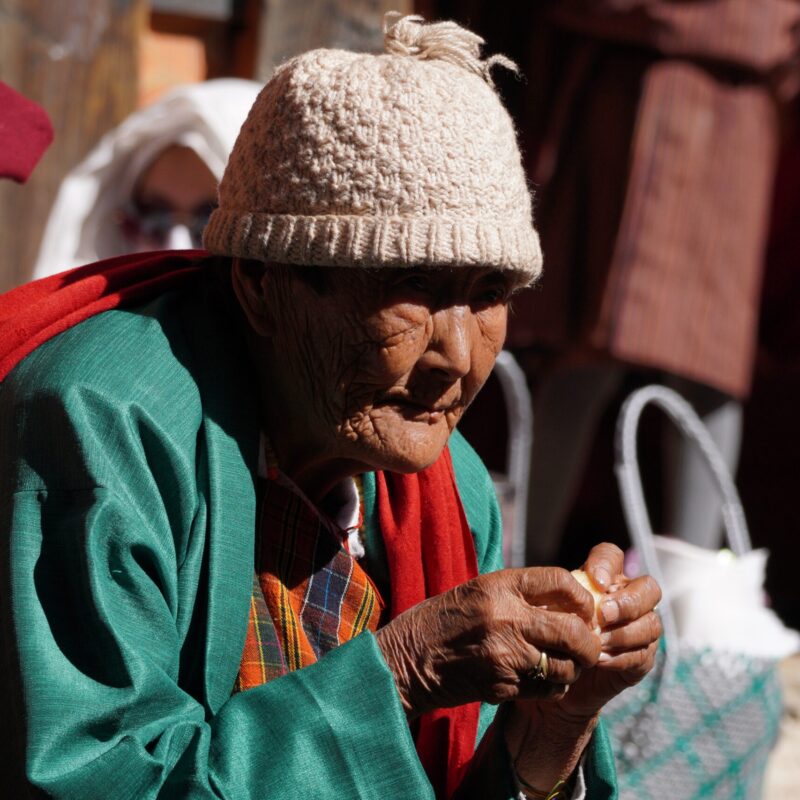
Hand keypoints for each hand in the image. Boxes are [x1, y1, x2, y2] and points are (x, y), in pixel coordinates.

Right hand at [375, 567, 601, 717]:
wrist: (406, 659)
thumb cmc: (441, 621)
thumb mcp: (477, 592)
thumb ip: (517, 594)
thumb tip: (565, 600)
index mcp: (498, 585)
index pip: (561, 581)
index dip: (582, 597)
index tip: (585, 609)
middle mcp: (505, 616)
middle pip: (573, 630)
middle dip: (587, 642)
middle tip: (586, 646)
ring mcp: (505, 653)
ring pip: (565, 666)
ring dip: (570, 669)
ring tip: (560, 666)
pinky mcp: (502, 685)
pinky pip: (546, 689)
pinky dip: (551, 688)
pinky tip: (539, 681)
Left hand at [551, 542, 661, 720]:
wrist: (557, 674)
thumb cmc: (552, 634)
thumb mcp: (551, 613)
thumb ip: (560, 600)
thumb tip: (563, 593)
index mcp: (605, 580)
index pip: (612, 556)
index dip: (606, 564)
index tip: (596, 581)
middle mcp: (629, 599)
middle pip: (649, 588)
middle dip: (628, 602)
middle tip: (603, 614)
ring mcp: (640, 629)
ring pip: (651, 624)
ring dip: (623, 634)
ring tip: (598, 643)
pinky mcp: (642, 658)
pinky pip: (643, 654)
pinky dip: (621, 657)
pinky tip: (600, 660)